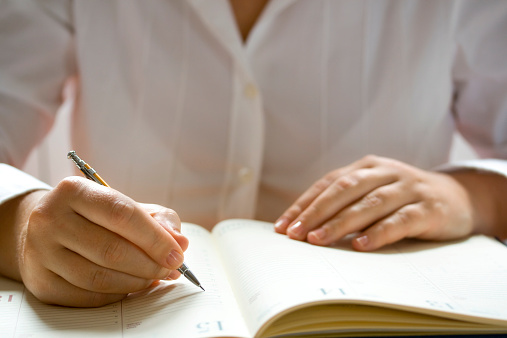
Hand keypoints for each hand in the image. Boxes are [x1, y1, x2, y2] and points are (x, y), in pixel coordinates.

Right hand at [18, 177, 187, 306]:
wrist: (47, 229)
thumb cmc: (95, 217)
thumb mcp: (126, 206)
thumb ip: (159, 219)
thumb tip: (179, 242)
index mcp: (74, 190)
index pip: (121, 214)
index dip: (155, 238)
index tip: (177, 254)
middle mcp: (50, 218)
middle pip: (111, 249)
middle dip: (150, 264)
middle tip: (170, 270)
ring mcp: (41, 252)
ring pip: (99, 277)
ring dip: (136, 282)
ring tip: (153, 278)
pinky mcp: (41, 283)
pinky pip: (88, 297)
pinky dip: (117, 295)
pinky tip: (130, 286)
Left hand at [275, 155, 474, 250]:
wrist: (458, 198)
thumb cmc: (403, 199)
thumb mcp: (374, 193)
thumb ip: (346, 203)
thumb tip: (305, 227)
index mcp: (366, 167)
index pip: (327, 184)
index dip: (304, 204)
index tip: (283, 226)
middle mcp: (385, 172)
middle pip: (344, 190)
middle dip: (315, 212)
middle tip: (295, 234)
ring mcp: (408, 187)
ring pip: (369, 203)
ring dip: (340, 222)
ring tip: (317, 240)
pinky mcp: (429, 208)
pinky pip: (400, 220)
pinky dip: (379, 232)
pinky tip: (361, 245)